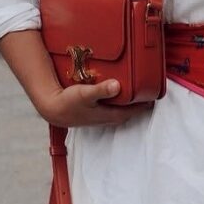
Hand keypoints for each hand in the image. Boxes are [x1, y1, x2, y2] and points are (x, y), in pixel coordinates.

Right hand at [32, 79, 154, 127]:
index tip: (153, 98)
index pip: (130, 112)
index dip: (142, 106)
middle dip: (138, 106)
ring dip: (127, 105)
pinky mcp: (91, 113)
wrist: (51, 108)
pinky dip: (116, 103)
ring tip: (135, 94)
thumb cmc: (67, 102)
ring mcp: (97, 117)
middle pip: (126, 113)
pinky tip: (115, 94)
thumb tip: (117, 86)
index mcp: (107, 115)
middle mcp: (104, 118)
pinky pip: (109, 109)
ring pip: (118, 112)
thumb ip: (101, 90)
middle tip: (147, 95)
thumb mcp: (85, 93)